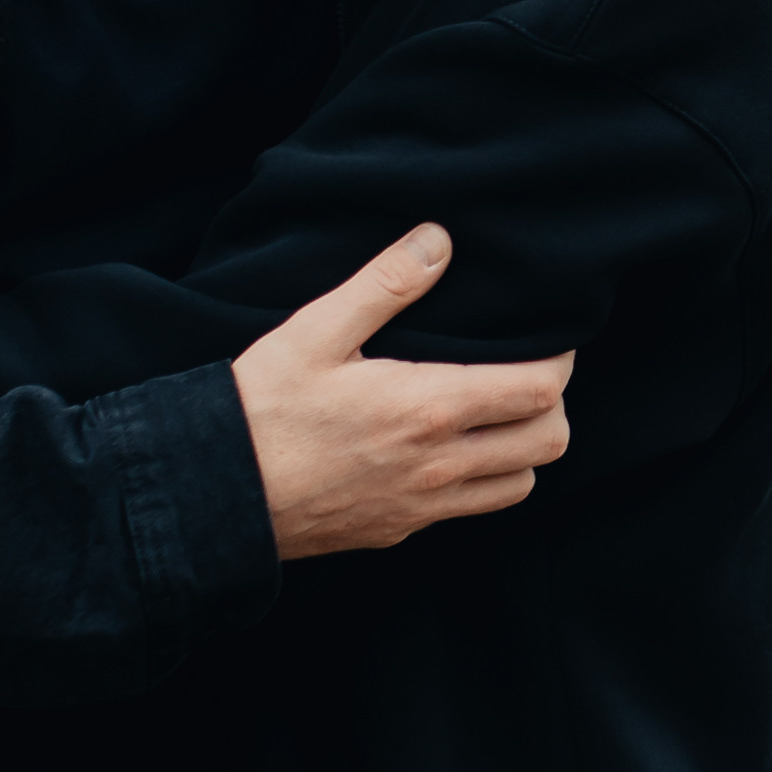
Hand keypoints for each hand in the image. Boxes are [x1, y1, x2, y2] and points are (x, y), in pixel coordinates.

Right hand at [231, 225, 572, 560]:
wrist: (214, 493)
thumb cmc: (261, 408)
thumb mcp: (316, 331)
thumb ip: (385, 283)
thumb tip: (439, 241)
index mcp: (427, 408)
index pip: (539, 391)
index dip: (557, 361)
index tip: (545, 339)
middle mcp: (438, 466)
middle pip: (549, 443)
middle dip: (550, 405)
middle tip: (522, 375)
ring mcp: (422, 506)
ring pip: (519, 485)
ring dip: (520, 449)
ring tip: (490, 415)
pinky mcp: (398, 530)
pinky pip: (468, 510)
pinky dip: (478, 480)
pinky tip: (443, 450)